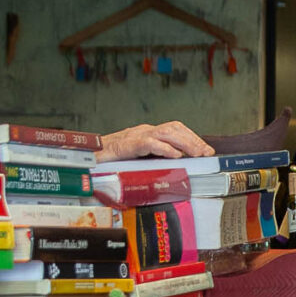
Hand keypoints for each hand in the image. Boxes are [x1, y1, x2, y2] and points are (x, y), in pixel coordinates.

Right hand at [98, 121, 214, 161]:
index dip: (192, 138)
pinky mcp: (128, 144)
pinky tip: (175, 155)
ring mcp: (136, 135)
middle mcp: (144, 131)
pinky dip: (164, 148)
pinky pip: (148, 143)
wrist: (89, 156)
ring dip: (184, 143)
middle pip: (174, 128)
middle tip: (206, 153)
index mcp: (148, 133)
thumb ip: (153, 160)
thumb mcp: (138, 159)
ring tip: (197, 153)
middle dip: (193, 140)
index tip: (206, 150)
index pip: (175, 130)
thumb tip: (175, 167)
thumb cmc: (111, 159)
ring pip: (165, 133)